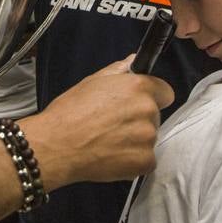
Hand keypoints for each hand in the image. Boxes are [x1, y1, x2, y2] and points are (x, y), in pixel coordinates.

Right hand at [21, 56, 172, 189]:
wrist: (57, 145)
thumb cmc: (69, 113)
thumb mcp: (92, 82)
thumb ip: (118, 71)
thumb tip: (133, 61)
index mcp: (138, 88)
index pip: (165, 92)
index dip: (151, 97)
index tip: (136, 104)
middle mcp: (147, 111)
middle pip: (154, 116)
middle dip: (139, 120)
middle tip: (113, 125)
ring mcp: (148, 138)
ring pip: (149, 139)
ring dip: (135, 142)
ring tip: (109, 142)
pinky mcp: (144, 161)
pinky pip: (146, 161)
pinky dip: (133, 161)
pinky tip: (112, 157)